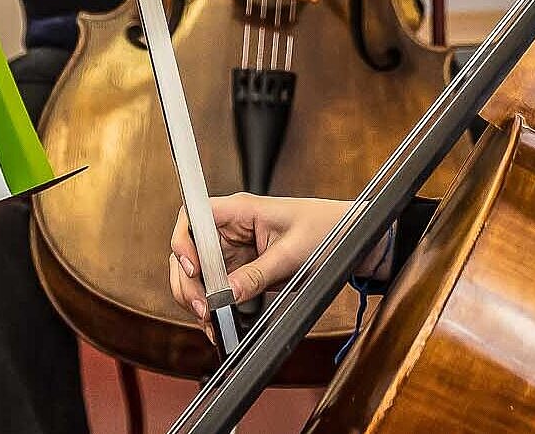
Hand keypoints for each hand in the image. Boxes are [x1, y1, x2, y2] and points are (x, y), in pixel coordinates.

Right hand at [168, 194, 370, 341]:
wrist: (352, 239)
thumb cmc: (327, 230)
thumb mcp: (292, 253)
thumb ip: (258, 274)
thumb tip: (228, 293)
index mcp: (241, 210)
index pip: (193, 216)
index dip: (183, 241)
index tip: (192, 269)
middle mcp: (231, 228)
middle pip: (189, 251)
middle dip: (188, 282)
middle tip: (203, 309)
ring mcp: (234, 249)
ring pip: (198, 273)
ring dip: (197, 297)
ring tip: (210, 322)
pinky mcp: (241, 269)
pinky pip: (216, 287)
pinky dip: (213, 306)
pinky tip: (217, 324)